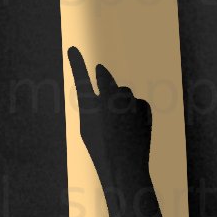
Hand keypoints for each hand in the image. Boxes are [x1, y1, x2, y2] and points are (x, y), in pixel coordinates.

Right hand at [68, 45, 153, 182]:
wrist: (125, 167)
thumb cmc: (101, 149)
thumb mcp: (89, 128)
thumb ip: (93, 106)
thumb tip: (105, 89)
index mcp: (90, 106)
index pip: (80, 78)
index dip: (77, 64)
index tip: (73, 48)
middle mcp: (109, 99)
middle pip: (108, 80)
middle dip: (105, 78)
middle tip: (102, 73)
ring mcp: (129, 102)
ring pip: (125, 93)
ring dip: (122, 101)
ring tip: (121, 123)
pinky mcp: (143, 107)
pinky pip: (138, 104)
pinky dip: (136, 111)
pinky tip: (133, 127)